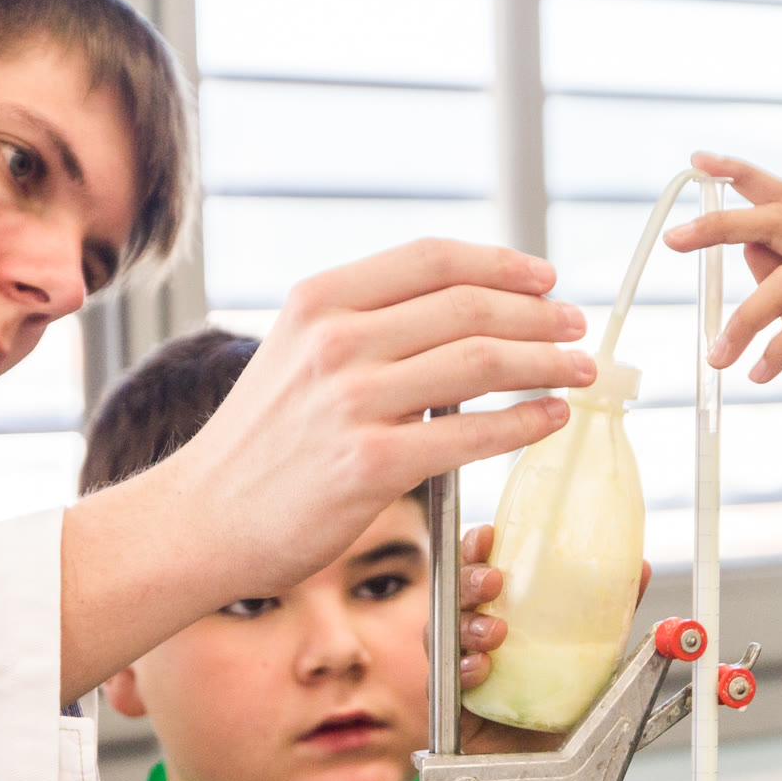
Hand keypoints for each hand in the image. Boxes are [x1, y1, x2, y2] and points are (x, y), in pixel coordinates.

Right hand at [172, 240, 592, 598]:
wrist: (201, 520)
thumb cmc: (259, 446)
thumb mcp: (295, 355)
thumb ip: (364, 327)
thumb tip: (460, 314)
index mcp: (319, 301)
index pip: (432, 259)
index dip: (502, 263)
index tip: (544, 278)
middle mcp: (336, 341)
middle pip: (469, 307)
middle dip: (540, 315)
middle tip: (576, 328)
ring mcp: (353, 402)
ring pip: (481, 363)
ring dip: (547, 363)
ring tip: (580, 370)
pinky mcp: (371, 465)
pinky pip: (473, 435)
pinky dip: (525, 422)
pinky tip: (550, 419)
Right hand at [455, 524, 648, 756]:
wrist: (557, 766)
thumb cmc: (566, 704)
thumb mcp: (596, 651)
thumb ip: (613, 612)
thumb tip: (644, 568)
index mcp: (500, 612)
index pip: (477, 569)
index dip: (476, 548)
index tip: (489, 535)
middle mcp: (472, 635)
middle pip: (451, 594)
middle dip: (467, 580)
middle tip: (493, 581)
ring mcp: (458, 668)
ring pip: (441, 633)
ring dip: (465, 625)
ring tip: (494, 632)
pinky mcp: (453, 706)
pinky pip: (444, 682)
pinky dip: (464, 671)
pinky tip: (481, 669)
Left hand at [663, 152, 781, 460]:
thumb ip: (780, 285)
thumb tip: (745, 247)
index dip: (743, 176)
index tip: (699, 162)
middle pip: (779, 220)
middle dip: (721, 225)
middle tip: (675, 240)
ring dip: (742, 323)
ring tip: (719, 359)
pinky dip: (777, 350)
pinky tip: (761, 374)